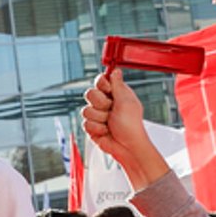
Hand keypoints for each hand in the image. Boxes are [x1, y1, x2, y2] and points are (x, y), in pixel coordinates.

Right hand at [80, 71, 168, 187]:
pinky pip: (85, 123)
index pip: (100, 81)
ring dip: (100, 118)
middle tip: (112, 109)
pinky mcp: (92, 126)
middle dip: (101, 103)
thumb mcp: (126, 101)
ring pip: (86, 110)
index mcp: (116, 93)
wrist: (127, 146)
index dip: (102, 85)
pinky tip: (106, 131)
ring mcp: (98, 114)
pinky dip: (97, 128)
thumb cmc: (131, 124)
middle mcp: (106, 102)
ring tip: (110, 123)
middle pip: (89, 94)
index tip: (108, 91)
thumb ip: (118, 85)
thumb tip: (116, 70)